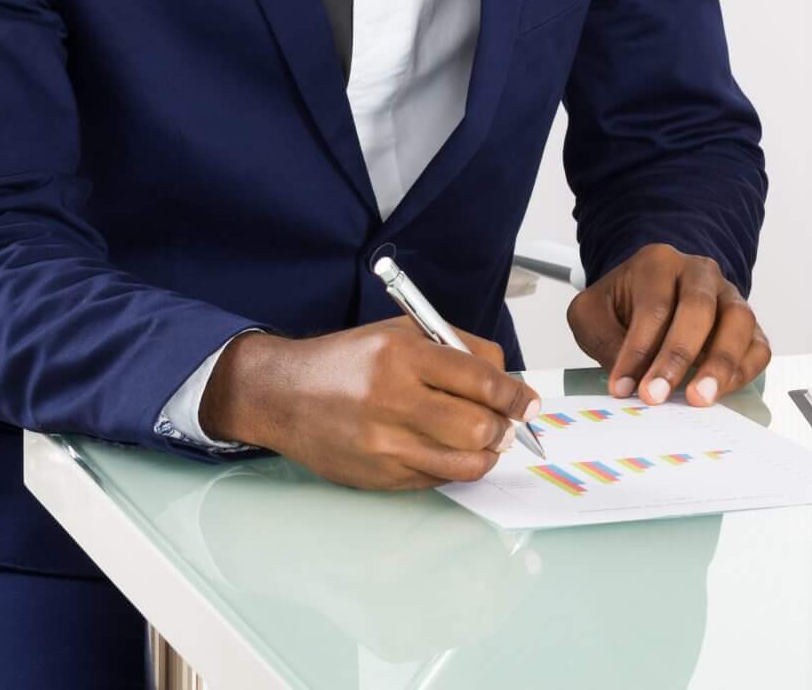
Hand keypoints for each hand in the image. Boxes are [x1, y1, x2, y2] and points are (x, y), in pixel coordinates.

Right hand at [202, 318, 540, 490]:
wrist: (282, 395)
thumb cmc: (346, 361)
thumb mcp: (401, 332)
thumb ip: (459, 348)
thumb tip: (508, 380)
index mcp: (402, 355)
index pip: (480, 379)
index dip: (516, 395)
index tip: (529, 402)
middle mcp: (391, 399)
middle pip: (477, 426)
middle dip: (505, 427)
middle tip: (509, 423)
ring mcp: (383, 444)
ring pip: (463, 462)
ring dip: (488, 454)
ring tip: (489, 442)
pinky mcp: (377, 475)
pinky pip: (436, 479)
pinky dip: (454, 468)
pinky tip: (452, 452)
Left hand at [568, 242, 771, 405]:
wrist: (650, 296)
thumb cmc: (621, 306)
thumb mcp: (591, 313)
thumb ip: (601, 338)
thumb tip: (626, 379)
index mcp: (659, 263)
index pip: (653, 306)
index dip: (637, 350)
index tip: (623, 387)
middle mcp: (700, 273)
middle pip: (699, 309)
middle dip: (677, 356)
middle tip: (657, 395)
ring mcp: (730, 297)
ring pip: (739, 322)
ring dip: (720, 364)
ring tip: (699, 398)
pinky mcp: (749, 326)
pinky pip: (758, 346)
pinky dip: (744, 370)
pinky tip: (720, 393)